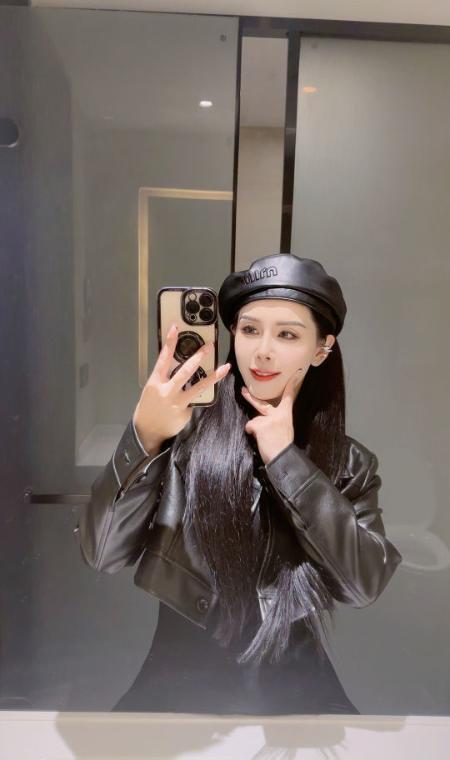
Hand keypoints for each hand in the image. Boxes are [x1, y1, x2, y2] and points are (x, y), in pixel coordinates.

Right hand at [133, 325, 230, 453]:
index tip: (176, 329)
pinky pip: (195, 400)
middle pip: (185, 371)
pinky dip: (197, 397)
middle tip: (209, 346)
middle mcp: (167, 391)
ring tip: (224, 368)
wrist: (147, 430)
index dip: (169, 343)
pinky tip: (197, 396)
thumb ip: (165, 377)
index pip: (163, 358)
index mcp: (156, 382)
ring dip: (213, 377)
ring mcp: (177, 402)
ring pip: (198, 387)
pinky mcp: (185, 412)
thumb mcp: (152, 388)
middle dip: (198, 357)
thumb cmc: (150, 405)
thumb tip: (179, 363)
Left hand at [241, 369, 301, 464]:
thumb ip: (277, 420)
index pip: (289, 396)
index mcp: (286, 414)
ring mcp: (269, 418)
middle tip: (242, 390)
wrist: (283, 457)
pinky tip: (259, 439)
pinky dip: (252, 432)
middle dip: (250, 397)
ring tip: (264, 438)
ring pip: (255, 420)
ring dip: (256, 429)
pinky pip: (250, 426)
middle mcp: (278, 414)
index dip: (291, 384)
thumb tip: (264, 419)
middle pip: (261, 403)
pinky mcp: (261, 425)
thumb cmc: (283, 446)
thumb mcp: (286, 428)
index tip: (295, 373)